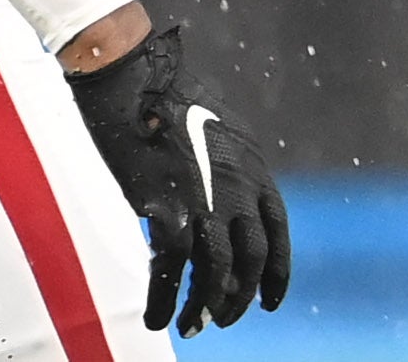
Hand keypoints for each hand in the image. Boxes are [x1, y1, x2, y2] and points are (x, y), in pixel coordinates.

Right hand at [62, 21, 290, 334]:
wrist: (130, 80)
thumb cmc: (165, 104)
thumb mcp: (216, 136)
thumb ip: (227, 172)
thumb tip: (224, 210)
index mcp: (253, 168)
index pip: (277, 230)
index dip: (276, 271)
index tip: (269, 302)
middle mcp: (238, 184)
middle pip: (252, 257)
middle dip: (240, 296)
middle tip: (222, 320)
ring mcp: (204, 194)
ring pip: (215, 269)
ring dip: (204, 305)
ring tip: (189, 327)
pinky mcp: (165, 202)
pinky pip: (172, 266)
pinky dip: (164, 297)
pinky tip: (155, 316)